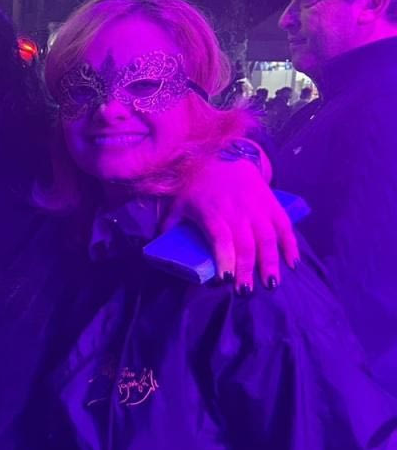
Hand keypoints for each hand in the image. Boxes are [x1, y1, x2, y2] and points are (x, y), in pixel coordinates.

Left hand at [165, 155, 299, 293]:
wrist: (225, 156)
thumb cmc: (198, 185)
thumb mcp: (179, 202)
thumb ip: (169, 224)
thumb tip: (158, 243)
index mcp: (213, 212)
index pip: (220, 238)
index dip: (224, 257)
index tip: (225, 278)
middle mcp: (238, 212)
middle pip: (246, 244)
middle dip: (247, 270)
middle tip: (246, 292)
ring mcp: (258, 209)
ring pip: (268, 238)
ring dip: (271, 262)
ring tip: (271, 284)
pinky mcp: (273, 205)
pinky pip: (284, 227)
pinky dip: (290, 245)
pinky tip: (292, 264)